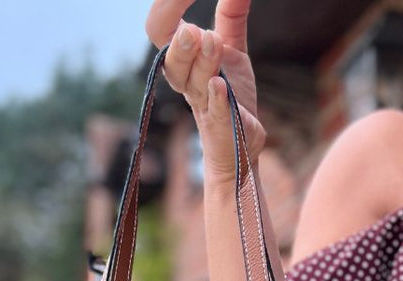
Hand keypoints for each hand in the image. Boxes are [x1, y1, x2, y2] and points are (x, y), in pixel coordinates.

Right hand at [145, 0, 265, 186]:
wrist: (241, 145)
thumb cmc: (230, 96)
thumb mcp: (232, 49)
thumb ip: (231, 16)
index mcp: (183, 61)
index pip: (161, 30)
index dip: (166, 7)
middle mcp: (187, 83)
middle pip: (171, 62)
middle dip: (179, 44)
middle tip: (192, 29)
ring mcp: (205, 105)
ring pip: (194, 83)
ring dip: (202, 62)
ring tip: (213, 41)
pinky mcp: (225, 125)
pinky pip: (216, 112)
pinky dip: (217, 98)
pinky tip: (219, 85)